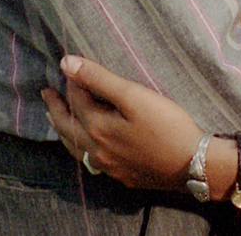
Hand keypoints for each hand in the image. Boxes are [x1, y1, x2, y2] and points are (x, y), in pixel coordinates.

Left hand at [41, 55, 201, 189]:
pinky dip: (82, 148)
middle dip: (55, 109)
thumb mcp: (133, 96)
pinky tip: (89, 146)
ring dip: (65, 131)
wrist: (194, 164)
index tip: (68, 67)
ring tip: (58, 120)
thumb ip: (99, 79)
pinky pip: (92, 161)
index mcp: (97, 129)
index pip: (77, 101)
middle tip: (46, 94)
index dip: (72, 82)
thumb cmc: (167, 126)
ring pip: (77, 149)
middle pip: (68, 128)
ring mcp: (110, 167)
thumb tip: (66, 64)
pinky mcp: (124, 176)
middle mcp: (97, 151)